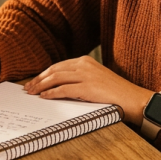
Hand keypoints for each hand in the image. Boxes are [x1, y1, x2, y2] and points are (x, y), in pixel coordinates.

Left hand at [24, 56, 152, 126]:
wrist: (132, 98)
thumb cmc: (115, 92)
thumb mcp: (96, 79)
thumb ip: (79, 78)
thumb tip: (59, 86)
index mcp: (85, 61)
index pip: (58, 66)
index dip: (44, 74)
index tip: (34, 81)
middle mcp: (84, 65)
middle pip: (54, 70)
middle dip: (39, 79)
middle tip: (28, 88)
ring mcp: (86, 75)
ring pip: (56, 78)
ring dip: (41, 86)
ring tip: (32, 93)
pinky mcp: (87, 87)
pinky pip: (64, 89)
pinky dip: (51, 93)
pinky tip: (44, 97)